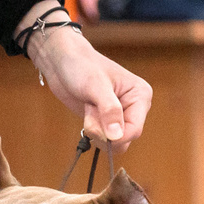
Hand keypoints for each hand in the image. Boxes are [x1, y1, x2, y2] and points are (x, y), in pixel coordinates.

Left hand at [24, 14, 150, 154]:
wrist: (63, 61)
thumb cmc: (82, 65)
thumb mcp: (96, 86)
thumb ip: (109, 111)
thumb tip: (117, 136)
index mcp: (140, 95)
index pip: (135, 130)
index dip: (114, 136)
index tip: (94, 128)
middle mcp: (134, 107)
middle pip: (125, 139)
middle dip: (103, 132)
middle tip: (89, 112)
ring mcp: (121, 115)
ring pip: (114, 142)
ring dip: (96, 131)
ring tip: (88, 109)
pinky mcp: (107, 120)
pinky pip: (104, 139)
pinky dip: (92, 131)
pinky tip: (87, 113)